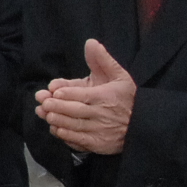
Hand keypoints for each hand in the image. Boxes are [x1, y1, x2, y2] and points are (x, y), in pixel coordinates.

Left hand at [34, 39, 136, 154]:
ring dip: (59, 121)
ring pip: (75, 126)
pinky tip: (56, 129)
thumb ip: (102, 60)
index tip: (54, 92)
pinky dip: (66, 136)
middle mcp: (103, 115)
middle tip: (44, 103)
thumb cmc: (127, 98)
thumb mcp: (119, 76)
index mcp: (106, 97)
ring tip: (46, 115)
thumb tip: (90, 42)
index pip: (84, 96)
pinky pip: (79, 141)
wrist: (143, 125)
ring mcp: (100, 131)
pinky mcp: (98, 144)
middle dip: (58, 107)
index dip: (68, 94)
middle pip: (76, 111)